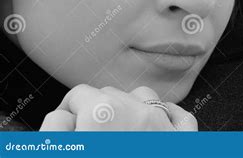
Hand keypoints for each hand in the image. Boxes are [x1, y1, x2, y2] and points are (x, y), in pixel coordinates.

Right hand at [40, 84, 196, 130]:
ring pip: (143, 97)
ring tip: (119, 129)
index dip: (68, 110)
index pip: (78, 95)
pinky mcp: (183, 140)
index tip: (67, 125)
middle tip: (90, 132)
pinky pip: (179, 115)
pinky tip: (159, 123)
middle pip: (110, 93)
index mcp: (102, 114)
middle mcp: (137, 111)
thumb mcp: (67, 150)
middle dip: (97, 108)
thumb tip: (62, 114)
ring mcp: (164, 123)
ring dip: (130, 107)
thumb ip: (58, 129)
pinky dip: (168, 115)